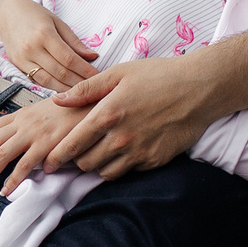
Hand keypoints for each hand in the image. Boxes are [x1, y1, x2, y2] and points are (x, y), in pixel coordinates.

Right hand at [0, 0, 98, 91]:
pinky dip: (51, 87)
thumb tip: (93, 56)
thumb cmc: (34, 15)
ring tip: (80, 91)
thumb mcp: (57, 22)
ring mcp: (22, 58)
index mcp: (44, 34)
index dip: (85, 70)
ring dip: (66, 88)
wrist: (7, 13)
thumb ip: (74, 41)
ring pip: (48, 81)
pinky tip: (63, 89)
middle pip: (60, 72)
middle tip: (92, 86)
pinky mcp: (16, 65)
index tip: (98, 75)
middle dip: (79, 82)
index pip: (69, 59)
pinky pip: (36, 80)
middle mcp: (31, 48)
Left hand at [0, 101, 87, 194]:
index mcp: (22, 114)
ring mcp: (34, 133)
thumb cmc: (75, 109)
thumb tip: (21, 137)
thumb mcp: (48, 110)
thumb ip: (33, 123)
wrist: (95, 103)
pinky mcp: (47, 144)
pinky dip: (13, 179)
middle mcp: (24, 123)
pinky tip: (6, 190)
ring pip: (1, 154)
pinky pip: (24, 165)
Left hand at [43, 58, 215, 179]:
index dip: (56, 156)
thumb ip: (86, 89)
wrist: (199, 89)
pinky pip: (126, 172)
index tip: (48, 162)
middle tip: (77, 151)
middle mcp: (120, 138)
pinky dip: (119, 166)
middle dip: (76, 159)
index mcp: (107, 114)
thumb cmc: (159, 76)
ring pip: (104, 172)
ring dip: (97, 164)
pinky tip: (122, 151)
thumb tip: (58, 99)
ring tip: (99, 151)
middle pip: (84, 163)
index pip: (72, 145)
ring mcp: (138, 152)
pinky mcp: (154, 161)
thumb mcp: (119, 73)